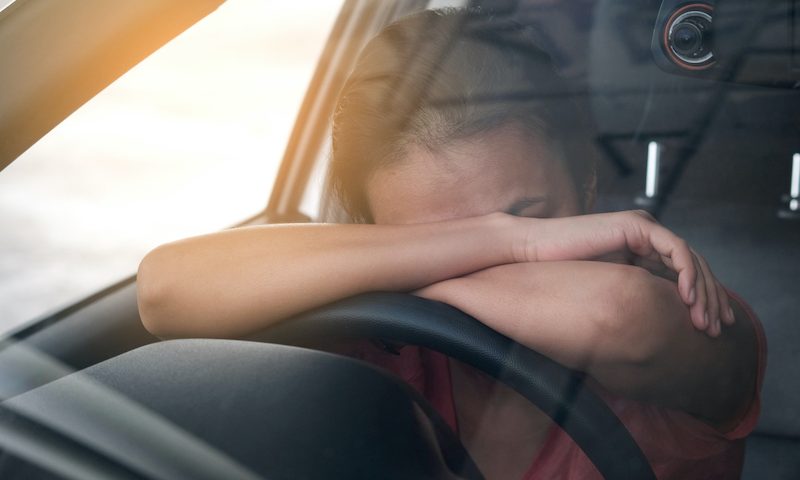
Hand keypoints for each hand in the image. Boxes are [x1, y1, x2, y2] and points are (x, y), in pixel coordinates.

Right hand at [516, 210, 732, 335]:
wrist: (532, 254)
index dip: (703, 301)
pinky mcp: (636, 225)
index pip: (684, 274)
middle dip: (711, 299)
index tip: (713, 328)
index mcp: (641, 251)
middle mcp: (647, 237)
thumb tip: (654, 331)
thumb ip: (633, 299)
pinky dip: (686, 273)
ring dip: (702, 291)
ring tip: (705, 321)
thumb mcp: (608, 293)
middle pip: (694, 267)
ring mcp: (643, 229)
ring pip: (691, 259)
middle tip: (718, 329)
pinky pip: (675, 249)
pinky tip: (687, 298)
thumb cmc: (560, 277)